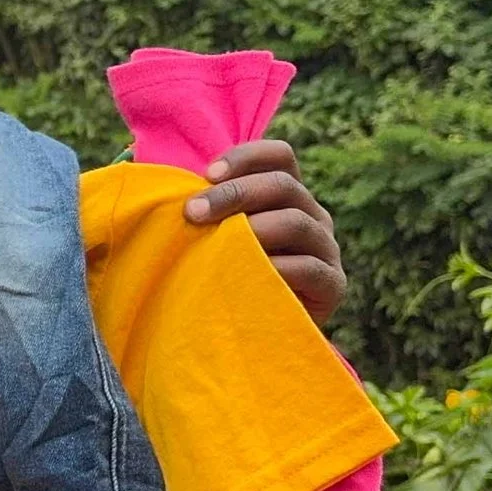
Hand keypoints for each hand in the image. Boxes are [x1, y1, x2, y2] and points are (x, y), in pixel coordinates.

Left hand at [182, 140, 345, 323]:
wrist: (261, 333)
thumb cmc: (231, 276)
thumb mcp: (220, 237)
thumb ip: (207, 210)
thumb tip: (158, 185)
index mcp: (288, 195)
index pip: (280, 156)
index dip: (246, 157)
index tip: (207, 173)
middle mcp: (313, 214)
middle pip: (283, 184)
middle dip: (234, 193)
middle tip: (193, 212)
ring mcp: (327, 248)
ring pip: (296, 222)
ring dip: (253, 228)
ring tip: (219, 244)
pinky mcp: (333, 284)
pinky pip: (310, 268)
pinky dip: (277, 268)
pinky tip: (246, 274)